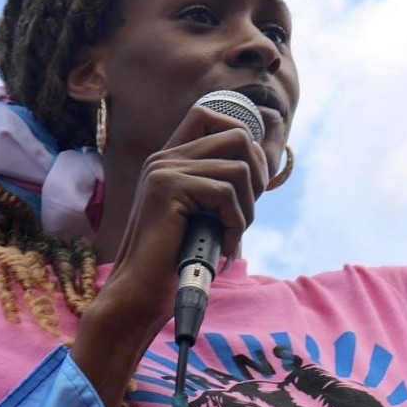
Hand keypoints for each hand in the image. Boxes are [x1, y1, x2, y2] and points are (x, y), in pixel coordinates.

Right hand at [72, 105, 268, 406]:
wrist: (143, 291)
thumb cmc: (176, 258)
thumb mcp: (203, 213)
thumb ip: (220, 184)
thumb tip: (263, 162)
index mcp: (170, 159)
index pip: (209, 115)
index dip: (241, 139)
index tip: (249, 181)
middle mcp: (164, 157)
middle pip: (237, 136)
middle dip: (256, 176)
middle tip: (245, 213)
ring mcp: (163, 169)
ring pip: (238, 168)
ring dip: (246, 208)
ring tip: (231, 234)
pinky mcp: (167, 188)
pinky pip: (225, 193)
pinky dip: (235, 223)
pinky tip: (223, 244)